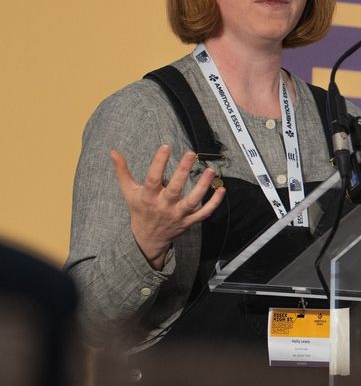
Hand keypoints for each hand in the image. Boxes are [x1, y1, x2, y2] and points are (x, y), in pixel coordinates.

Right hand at [110, 144, 224, 270]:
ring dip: (203, 186)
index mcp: (148, 197)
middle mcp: (164, 206)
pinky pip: (204, 213)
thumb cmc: (139, 209)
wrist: (147, 238)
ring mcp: (178, 215)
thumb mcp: (128, 191)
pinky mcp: (189, 221)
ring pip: (193, 201)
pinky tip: (222, 189)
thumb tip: (113, 152)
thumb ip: (122, 171)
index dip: (159, 162)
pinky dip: (214, 203)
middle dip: (183, 171)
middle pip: (175, 188)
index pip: (153, 178)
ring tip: (210, 170)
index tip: (166, 146)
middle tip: (191, 154)